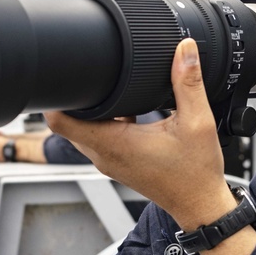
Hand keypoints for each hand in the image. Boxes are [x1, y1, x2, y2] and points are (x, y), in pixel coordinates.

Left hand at [46, 38, 234, 229]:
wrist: (200, 204)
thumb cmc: (196, 173)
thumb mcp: (198, 122)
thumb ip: (188, 82)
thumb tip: (185, 50)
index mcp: (114, 143)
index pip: (60, 121)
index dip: (55, 97)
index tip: (62, 76)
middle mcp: (105, 155)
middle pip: (68, 122)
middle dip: (74, 98)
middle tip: (88, 75)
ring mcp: (109, 161)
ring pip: (84, 130)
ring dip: (91, 110)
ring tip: (110, 89)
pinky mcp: (117, 162)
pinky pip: (99, 138)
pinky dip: (105, 121)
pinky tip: (129, 110)